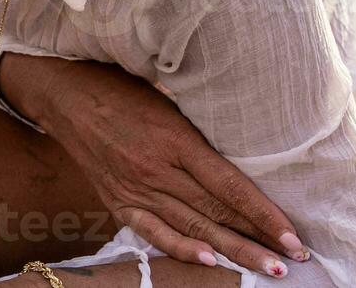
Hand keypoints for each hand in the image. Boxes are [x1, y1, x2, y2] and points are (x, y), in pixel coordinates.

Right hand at [39, 60, 304, 277]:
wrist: (63, 94)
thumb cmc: (119, 87)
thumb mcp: (166, 98)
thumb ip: (198, 129)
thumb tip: (240, 151)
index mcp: (173, 139)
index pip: (229, 186)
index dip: (263, 214)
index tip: (292, 236)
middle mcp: (155, 169)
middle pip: (216, 214)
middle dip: (258, 240)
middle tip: (292, 261)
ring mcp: (134, 188)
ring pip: (191, 227)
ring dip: (232, 251)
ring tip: (266, 268)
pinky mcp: (116, 199)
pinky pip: (152, 231)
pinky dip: (180, 249)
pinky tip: (208, 261)